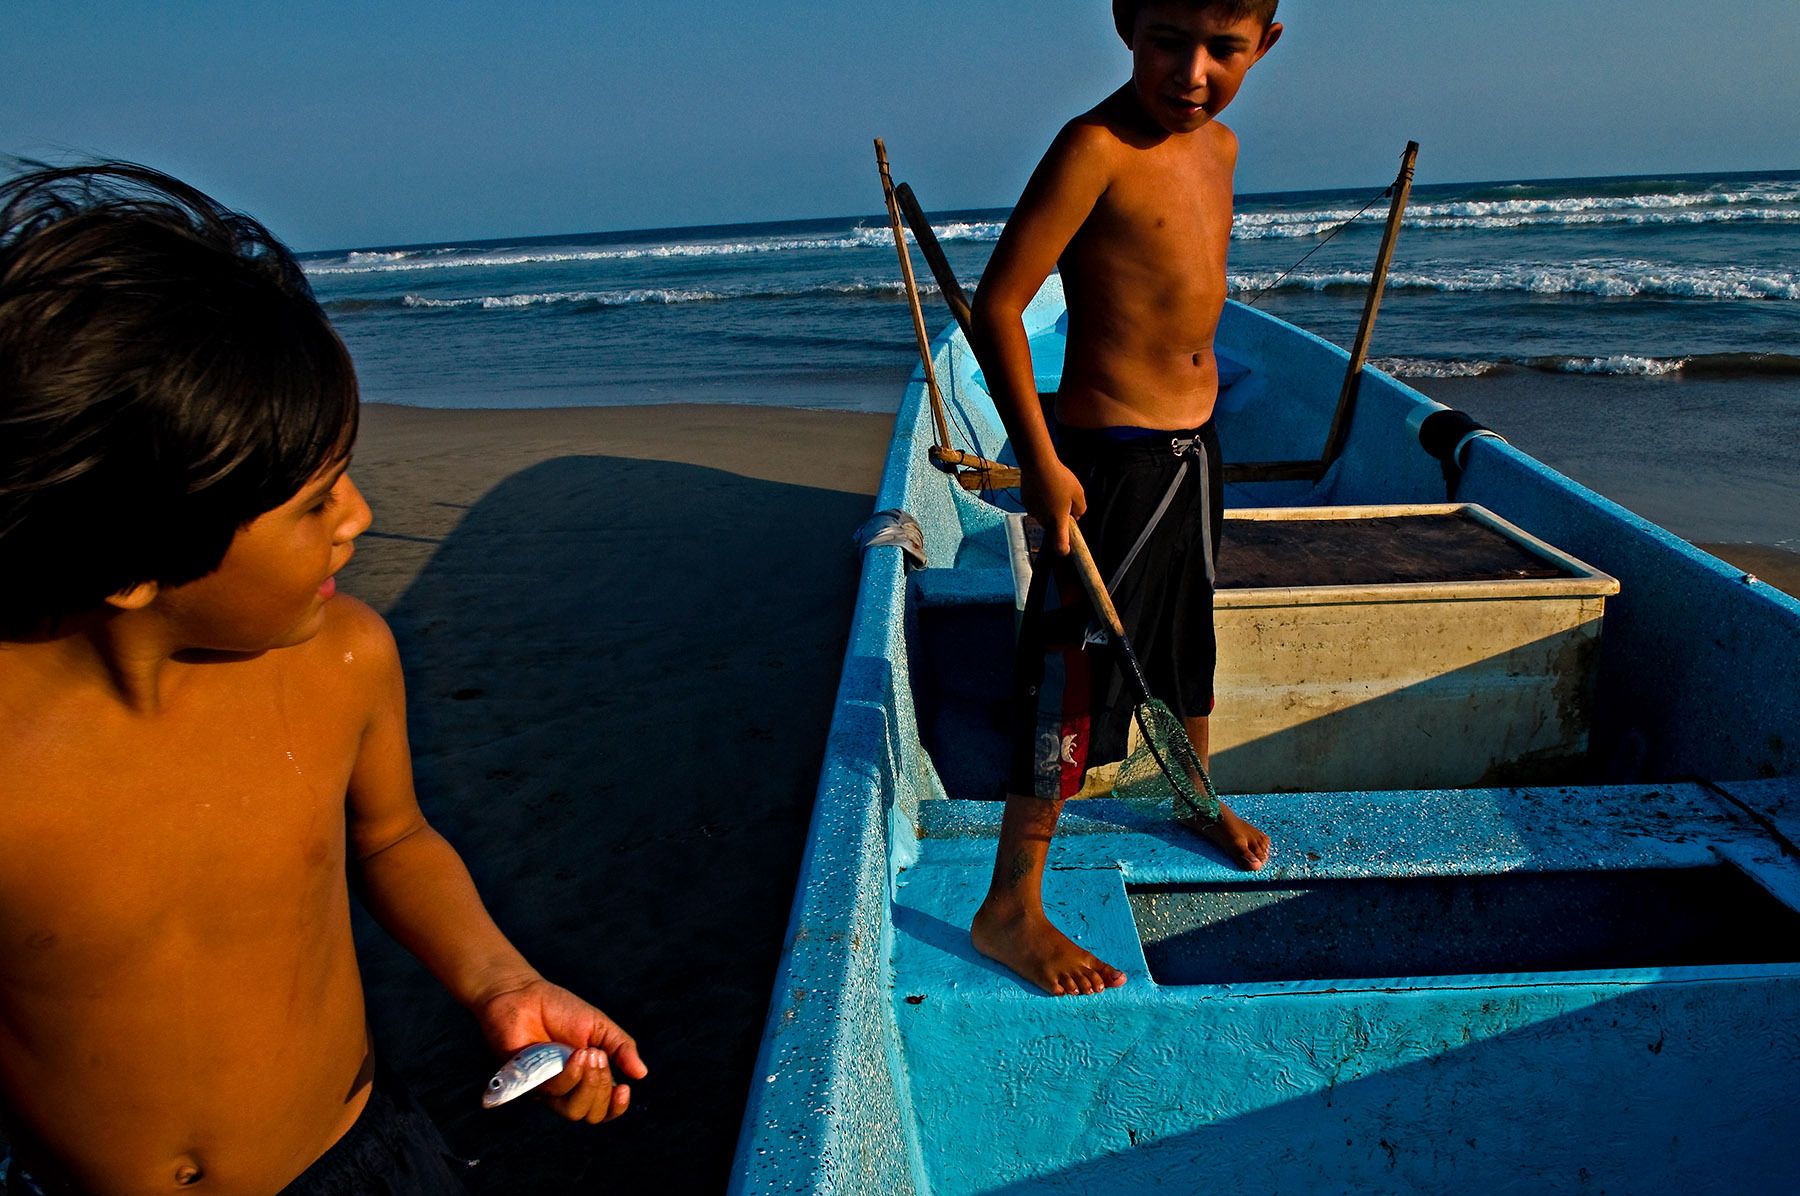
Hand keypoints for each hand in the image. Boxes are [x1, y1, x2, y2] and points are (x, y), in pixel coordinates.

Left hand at [474, 976, 646, 1123]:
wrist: (523, 995)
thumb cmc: (560, 1010)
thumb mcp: (599, 1026)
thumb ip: (621, 1048)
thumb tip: (642, 1073)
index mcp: (586, 1079)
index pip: (604, 1110)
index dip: (616, 1107)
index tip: (625, 1089)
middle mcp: (566, 1090)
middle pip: (590, 1114)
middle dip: (602, 1087)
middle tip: (599, 1056)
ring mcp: (545, 1090)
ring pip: (572, 1110)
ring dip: (586, 1083)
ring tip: (586, 1052)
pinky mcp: (526, 1086)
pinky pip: (551, 1093)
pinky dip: (567, 1075)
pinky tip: (571, 1053)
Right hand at [1022, 458, 1085, 555]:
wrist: (1037, 464)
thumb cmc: (1060, 478)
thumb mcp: (1079, 493)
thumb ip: (1080, 509)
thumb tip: (1076, 515)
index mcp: (1058, 520)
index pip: (1060, 545)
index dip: (1063, 550)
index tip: (1066, 550)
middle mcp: (1044, 519)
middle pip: (1053, 526)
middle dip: (1059, 518)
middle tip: (1066, 502)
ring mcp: (1033, 511)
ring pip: (1044, 515)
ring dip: (1050, 509)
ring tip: (1054, 489)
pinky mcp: (1026, 502)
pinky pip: (1036, 506)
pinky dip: (1040, 501)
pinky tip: (1043, 486)